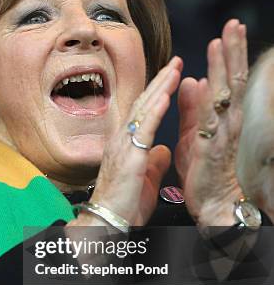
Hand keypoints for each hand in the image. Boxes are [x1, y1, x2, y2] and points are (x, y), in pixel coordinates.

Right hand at [86, 56, 182, 226]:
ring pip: (143, 110)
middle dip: (160, 81)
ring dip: (160, 88)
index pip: (143, 111)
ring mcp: (123, 145)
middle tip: (176, 61)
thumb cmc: (124, 204)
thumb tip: (164, 149)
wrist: (108, 223)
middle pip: (143, 103)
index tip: (172, 75)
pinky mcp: (129, 156)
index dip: (158, 92)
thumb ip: (154, 161)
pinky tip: (166, 95)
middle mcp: (122, 139)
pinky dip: (155, 110)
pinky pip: (144, 128)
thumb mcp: (145, 179)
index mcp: (126, 144)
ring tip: (174, 69)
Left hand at [175, 19, 246, 226]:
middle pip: (233, 79)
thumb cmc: (203, 167)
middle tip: (234, 23)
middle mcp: (228, 120)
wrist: (210, 200)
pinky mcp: (212, 147)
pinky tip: (206, 80)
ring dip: (225, 65)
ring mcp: (222, 132)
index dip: (229, 54)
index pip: (228, 78)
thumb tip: (192, 79)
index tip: (229, 29)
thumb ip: (193, 106)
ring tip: (223, 40)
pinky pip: (210, 119)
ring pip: (227, 93)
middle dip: (233, 50)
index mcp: (222, 115)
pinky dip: (208, 99)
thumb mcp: (196, 131)